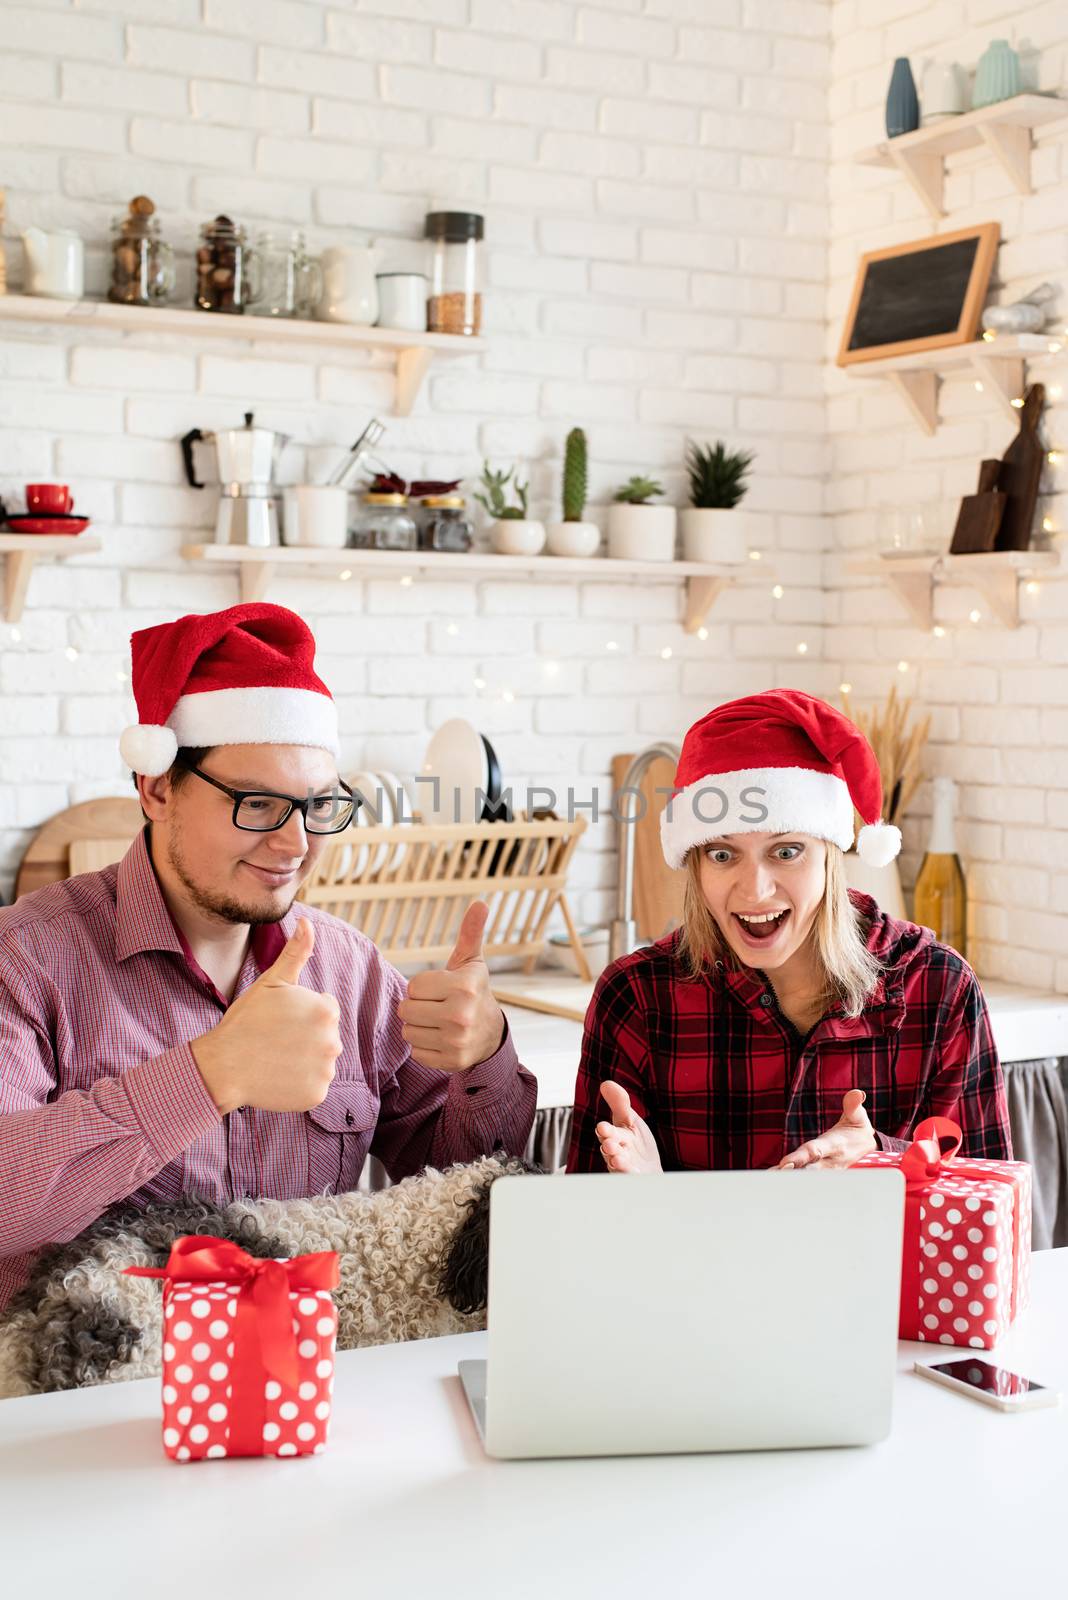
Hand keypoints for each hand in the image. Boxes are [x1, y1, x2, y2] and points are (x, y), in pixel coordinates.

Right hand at [191, 919, 341, 1115]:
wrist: (223, 1066)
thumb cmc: (245, 1021)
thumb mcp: (271, 982)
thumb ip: (296, 952)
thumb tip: (306, 922)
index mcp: (326, 1010)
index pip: (325, 1009)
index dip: (301, 1013)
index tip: (279, 1020)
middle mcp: (333, 1041)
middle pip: (325, 1035)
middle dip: (305, 1036)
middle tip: (275, 1039)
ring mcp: (326, 1071)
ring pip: (321, 1061)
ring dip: (303, 1060)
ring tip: (275, 1057)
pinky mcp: (316, 1096)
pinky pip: (313, 1086)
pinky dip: (299, 1084)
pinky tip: (277, 1077)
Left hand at [396, 901, 505, 1072]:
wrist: (492, 1035)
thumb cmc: (474, 991)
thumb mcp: (472, 961)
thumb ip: (470, 932)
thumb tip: (480, 902)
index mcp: (463, 986)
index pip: (413, 986)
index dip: (423, 987)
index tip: (441, 989)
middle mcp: (460, 1014)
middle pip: (406, 1009)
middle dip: (417, 1006)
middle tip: (437, 1006)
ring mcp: (456, 1041)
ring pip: (408, 1031)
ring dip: (418, 1026)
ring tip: (438, 1022)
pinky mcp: (450, 1061)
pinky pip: (415, 1051)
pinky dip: (424, 1046)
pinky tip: (441, 1039)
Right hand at [595, 1080, 661, 1173]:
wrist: (648, 1168)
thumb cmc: (636, 1143)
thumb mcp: (629, 1120)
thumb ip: (619, 1104)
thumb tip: (606, 1083)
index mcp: (614, 1137)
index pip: (607, 1132)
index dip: (605, 1130)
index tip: (602, 1127)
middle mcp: (616, 1153)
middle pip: (610, 1150)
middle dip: (609, 1147)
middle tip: (609, 1144)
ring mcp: (624, 1168)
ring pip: (618, 1166)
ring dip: (617, 1162)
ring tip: (618, 1158)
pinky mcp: (634, 1178)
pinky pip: (631, 1178)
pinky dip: (630, 1175)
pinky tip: (634, 1172)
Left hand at [777, 1089, 876, 1169]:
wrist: (868, 1150)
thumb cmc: (858, 1130)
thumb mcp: (858, 1117)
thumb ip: (853, 1105)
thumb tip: (857, 1093)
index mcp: (835, 1146)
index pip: (815, 1151)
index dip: (800, 1158)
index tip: (785, 1162)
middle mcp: (829, 1162)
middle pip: (807, 1169)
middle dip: (792, 1172)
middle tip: (774, 1173)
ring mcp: (825, 1171)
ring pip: (805, 1176)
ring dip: (788, 1177)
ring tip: (769, 1177)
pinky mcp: (822, 1175)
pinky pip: (804, 1177)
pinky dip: (789, 1179)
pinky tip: (772, 1176)